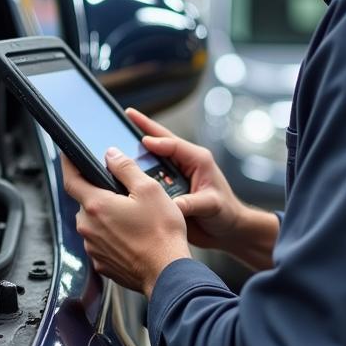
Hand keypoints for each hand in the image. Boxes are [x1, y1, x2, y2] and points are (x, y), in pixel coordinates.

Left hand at [61, 148, 190, 296]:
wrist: (167, 273)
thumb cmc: (161, 233)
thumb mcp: (149, 189)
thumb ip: (126, 168)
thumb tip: (111, 155)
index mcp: (96, 205)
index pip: (71, 180)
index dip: (67, 165)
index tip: (67, 156)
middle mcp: (88, 228)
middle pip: (85, 202)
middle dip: (100, 194)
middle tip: (123, 194)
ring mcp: (93, 248)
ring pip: (94, 223)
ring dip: (107, 217)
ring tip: (133, 219)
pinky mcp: (101, 263)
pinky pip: (100, 242)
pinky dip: (111, 236)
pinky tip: (132, 237)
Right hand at [126, 108, 246, 252]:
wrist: (228, 230)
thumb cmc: (227, 213)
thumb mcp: (212, 205)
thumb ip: (192, 203)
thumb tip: (171, 205)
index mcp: (198, 159)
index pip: (173, 144)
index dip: (157, 140)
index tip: (141, 139)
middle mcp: (185, 162)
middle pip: (160, 141)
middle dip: (143, 127)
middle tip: (126, 115)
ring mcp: (176, 174)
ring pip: (153, 157)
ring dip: (137, 149)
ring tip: (118, 140)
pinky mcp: (169, 187)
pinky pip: (150, 175)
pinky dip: (137, 171)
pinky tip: (122, 170)